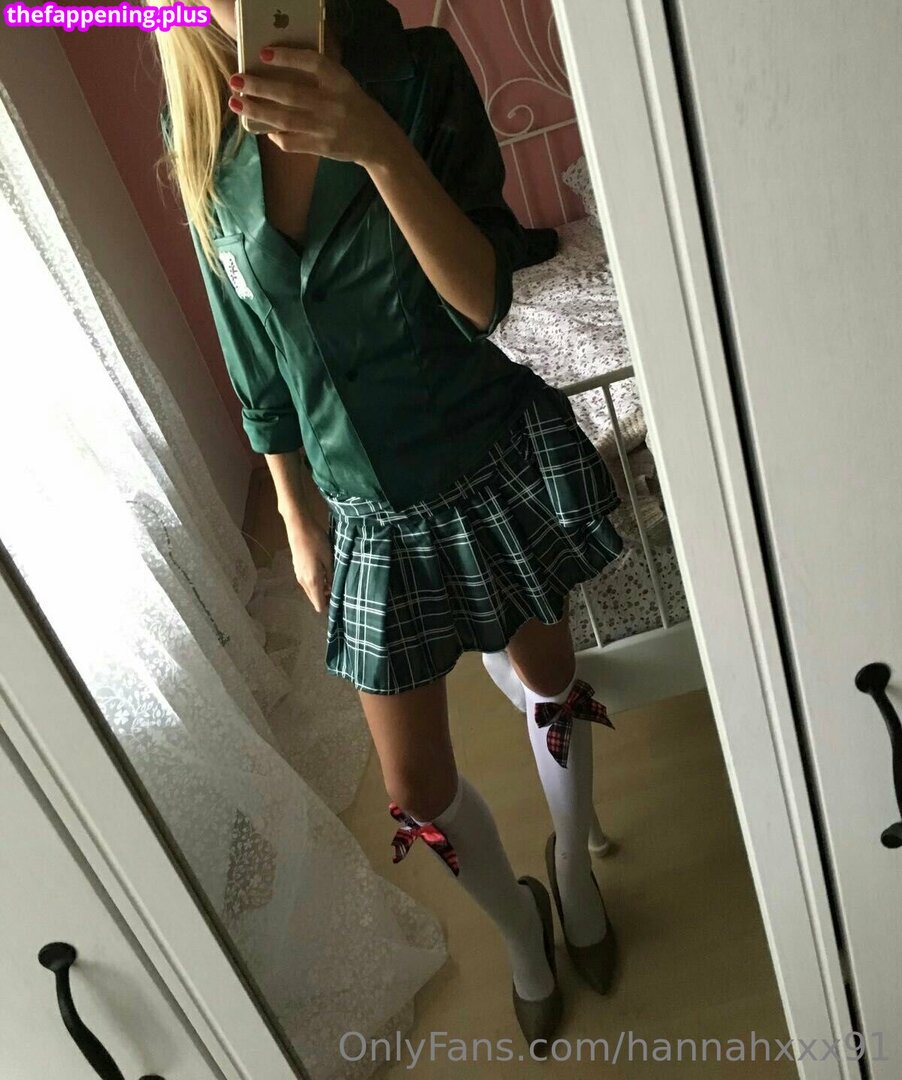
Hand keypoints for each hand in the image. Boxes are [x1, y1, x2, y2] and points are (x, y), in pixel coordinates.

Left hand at [228, 47, 400, 167]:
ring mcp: (326, 128)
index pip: (313, 63)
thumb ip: (318, 75)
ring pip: (284, 119)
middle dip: (259, 87)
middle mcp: (332, 103)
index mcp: (339, 81)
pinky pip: (291, 141)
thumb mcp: (343, 83)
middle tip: (236, 80)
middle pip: (290, 94)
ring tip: (236, 102)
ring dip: (257, 110)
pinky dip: (275, 135)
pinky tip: (262, 127)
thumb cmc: (352, 105)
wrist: (376, 140)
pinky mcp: (321, 147)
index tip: (264, 53)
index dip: (288, 57)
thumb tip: (277, 66)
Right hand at [284, 515, 332, 614]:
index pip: (319, 605)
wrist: (299, 526)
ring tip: (333, 578)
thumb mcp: (329, 559)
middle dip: (326, 597)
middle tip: (339, 588)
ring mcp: (298, 575)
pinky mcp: (297, 568)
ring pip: (311, 590)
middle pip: (314, 599)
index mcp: (312, 581)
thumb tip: (333, 590)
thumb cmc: (316, 541)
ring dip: (321, 588)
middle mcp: (303, 582)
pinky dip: (316, 581)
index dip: (329, 605)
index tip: (340, 600)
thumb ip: (331, 576)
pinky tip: (324, 571)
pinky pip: (308, 582)